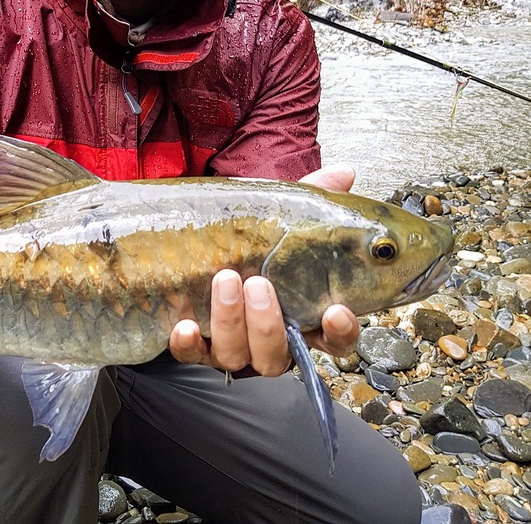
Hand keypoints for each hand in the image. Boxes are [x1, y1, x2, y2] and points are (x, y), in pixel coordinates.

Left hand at [167, 163, 361, 371]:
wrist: (193, 247)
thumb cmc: (250, 240)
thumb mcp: (280, 216)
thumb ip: (314, 197)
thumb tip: (344, 173)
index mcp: (300, 315)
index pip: (334, 339)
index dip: (340, 332)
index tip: (335, 311)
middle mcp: (269, 339)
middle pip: (278, 354)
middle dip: (268, 323)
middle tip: (259, 283)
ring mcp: (232, 346)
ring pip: (237, 355)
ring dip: (231, 322)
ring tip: (225, 280)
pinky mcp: (197, 347)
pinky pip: (193, 356)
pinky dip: (189, 345)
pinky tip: (186, 326)